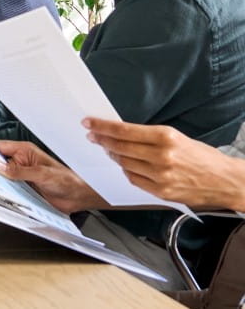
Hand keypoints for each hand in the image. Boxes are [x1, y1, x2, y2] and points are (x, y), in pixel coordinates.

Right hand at [0, 140, 106, 212]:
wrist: (78, 197)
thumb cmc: (67, 180)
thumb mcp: (41, 174)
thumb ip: (19, 171)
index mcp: (25, 151)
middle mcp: (21, 162)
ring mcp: (21, 175)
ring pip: (2, 177)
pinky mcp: (23, 188)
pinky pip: (9, 189)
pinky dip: (4, 192)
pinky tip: (0, 195)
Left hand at [85, 118, 244, 210]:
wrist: (226, 181)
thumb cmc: (202, 157)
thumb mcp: (177, 138)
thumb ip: (150, 136)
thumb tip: (121, 133)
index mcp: (166, 137)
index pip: (124, 131)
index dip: (102, 127)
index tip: (89, 123)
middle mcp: (162, 156)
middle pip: (120, 147)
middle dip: (102, 140)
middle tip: (92, 135)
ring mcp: (161, 176)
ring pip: (124, 164)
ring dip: (112, 156)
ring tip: (108, 149)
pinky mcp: (162, 192)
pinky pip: (134, 180)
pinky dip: (127, 171)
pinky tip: (125, 166)